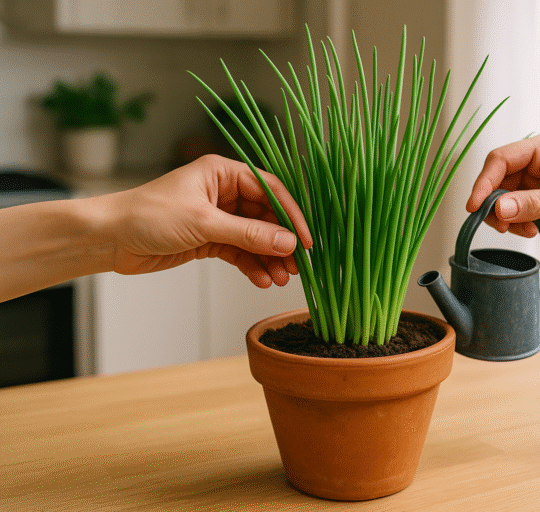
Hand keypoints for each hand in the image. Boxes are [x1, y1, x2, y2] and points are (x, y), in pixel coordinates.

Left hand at [107, 155, 312, 287]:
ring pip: (255, 238)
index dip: (291, 214)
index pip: (270, 190)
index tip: (306, 240)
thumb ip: (248, 234)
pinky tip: (262, 280)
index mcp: (223, 174)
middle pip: (267, 217)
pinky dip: (252, 266)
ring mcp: (217, 217)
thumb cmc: (148, 215)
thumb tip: (287, 243)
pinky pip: (240, 252)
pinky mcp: (209, 239)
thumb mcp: (204, 223)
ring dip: (269, 258)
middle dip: (281, 242)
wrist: (110, 238)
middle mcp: (224, 193)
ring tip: (282, 278)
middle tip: (297, 266)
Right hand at [466, 132, 539, 238]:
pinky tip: (532, 231)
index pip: (500, 160)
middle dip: (494, 205)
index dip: (483, 183)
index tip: (475, 208)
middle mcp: (536, 162)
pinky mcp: (539, 199)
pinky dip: (515, 223)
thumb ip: (535, 204)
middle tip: (500, 227)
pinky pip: (514, 211)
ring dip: (505, 217)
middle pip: (496, 180)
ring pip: (502, 198)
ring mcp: (536, 181)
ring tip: (522, 231)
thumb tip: (498, 209)